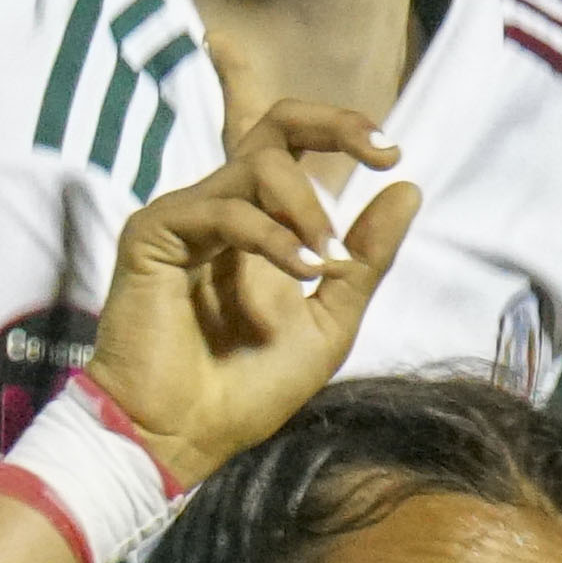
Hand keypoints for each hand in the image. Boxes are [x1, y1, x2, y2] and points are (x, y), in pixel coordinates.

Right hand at [87, 106, 418, 489]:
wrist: (183, 437)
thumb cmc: (247, 391)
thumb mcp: (329, 321)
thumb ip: (365, 258)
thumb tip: (408, 187)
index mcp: (260, 225)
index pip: (294, 145)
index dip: (341, 130)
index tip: (390, 155)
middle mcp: (222, 210)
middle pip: (274, 125)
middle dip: (333, 126)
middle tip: (377, 155)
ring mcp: (185, 218)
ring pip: (256, 163)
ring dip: (307, 206)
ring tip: (326, 259)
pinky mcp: (153, 234)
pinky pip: (223, 208)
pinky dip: (270, 235)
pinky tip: (301, 269)